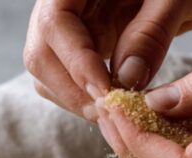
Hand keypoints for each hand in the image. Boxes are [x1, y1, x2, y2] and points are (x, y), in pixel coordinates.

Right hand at [24, 0, 191, 121]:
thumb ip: (151, 33)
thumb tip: (125, 79)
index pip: (55, 23)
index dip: (77, 63)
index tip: (106, 93)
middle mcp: (66, 2)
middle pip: (41, 53)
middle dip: (72, 89)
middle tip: (111, 111)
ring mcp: (73, 25)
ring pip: (49, 73)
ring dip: (77, 100)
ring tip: (116, 112)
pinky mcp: (87, 45)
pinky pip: (69, 80)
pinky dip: (87, 99)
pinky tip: (117, 105)